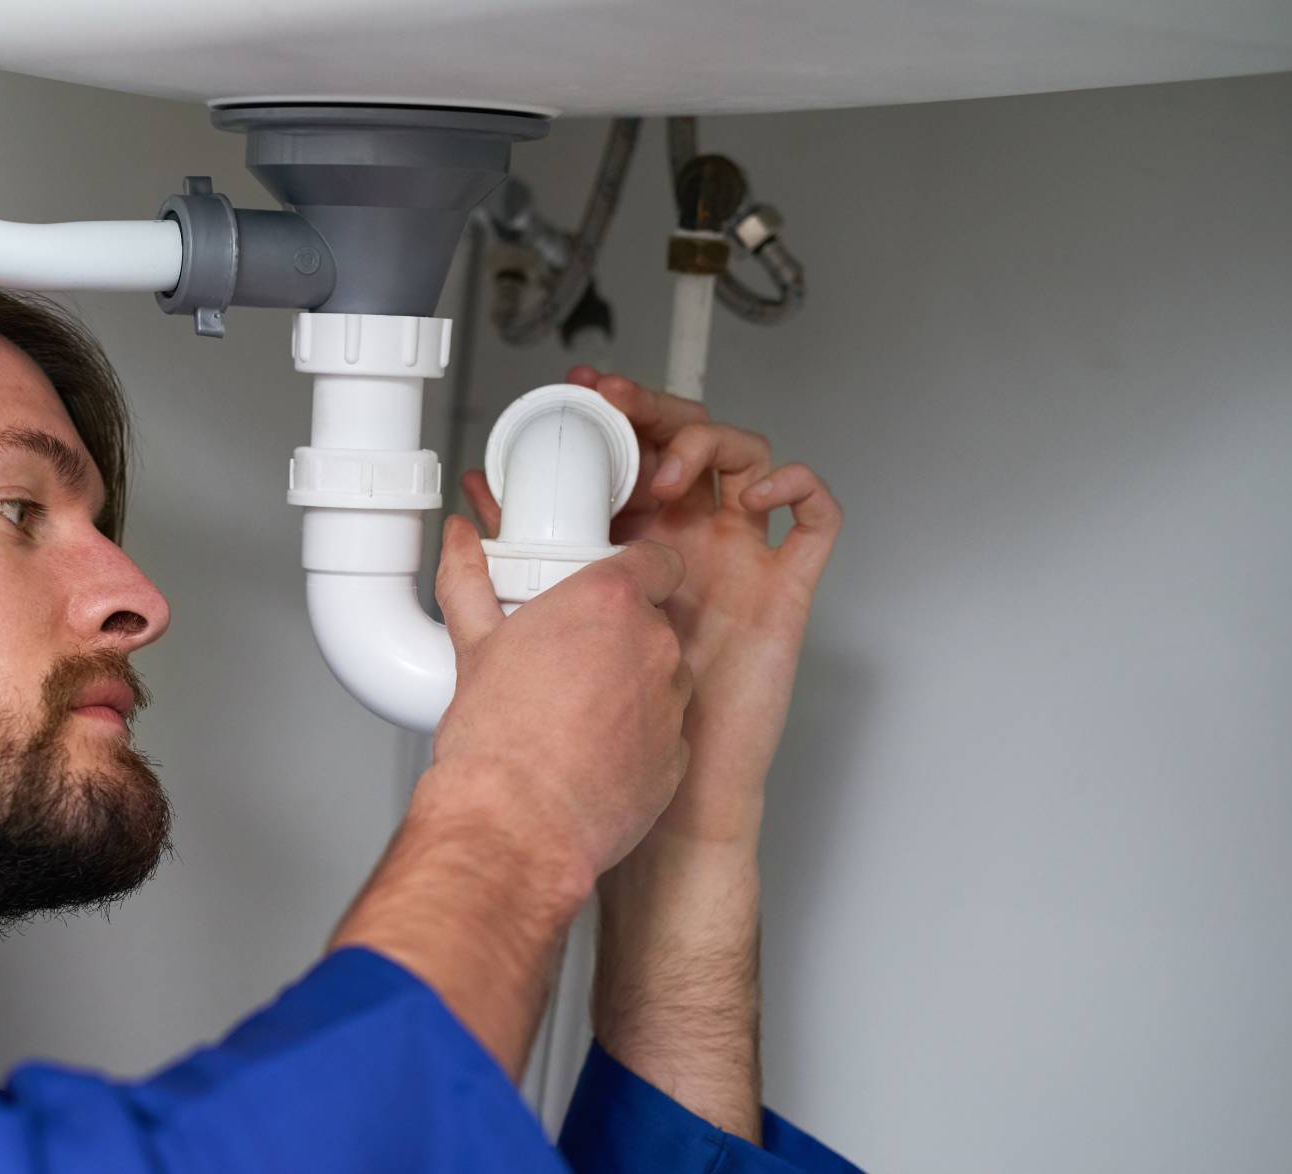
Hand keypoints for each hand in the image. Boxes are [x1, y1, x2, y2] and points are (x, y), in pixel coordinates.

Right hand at [427, 514, 692, 884]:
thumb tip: (459, 542)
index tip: (610, 592)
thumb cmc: (497, 741)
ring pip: (663, 679)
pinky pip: (664, 732)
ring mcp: (672, 703)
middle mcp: (653, 646)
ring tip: (577, 713)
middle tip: (571, 659)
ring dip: (631, 687)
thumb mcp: (474, 646)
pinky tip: (592, 752)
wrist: (516, 824)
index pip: (657, 561)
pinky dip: (638, 738)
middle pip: (654, 623)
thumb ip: (470, 581)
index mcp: (609, 603)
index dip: (636, 573)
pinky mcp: (677, 757)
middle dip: (619, 638)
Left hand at [464, 367, 842, 845]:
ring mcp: (743, 559)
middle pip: (692, 438)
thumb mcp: (538, 623)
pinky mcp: (785, 592)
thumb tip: (473, 503)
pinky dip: (797, 488)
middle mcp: (693, 540)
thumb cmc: (605, 722)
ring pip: (752, 460)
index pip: (639, 447)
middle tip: (619, 403)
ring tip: (666, 473)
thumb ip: (503, 562)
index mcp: (639, 537)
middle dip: (657, 408)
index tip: (580, 390)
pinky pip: (817, 522)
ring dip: (710, 445)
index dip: (617, 411)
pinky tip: (755, 495)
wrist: (658, 797)